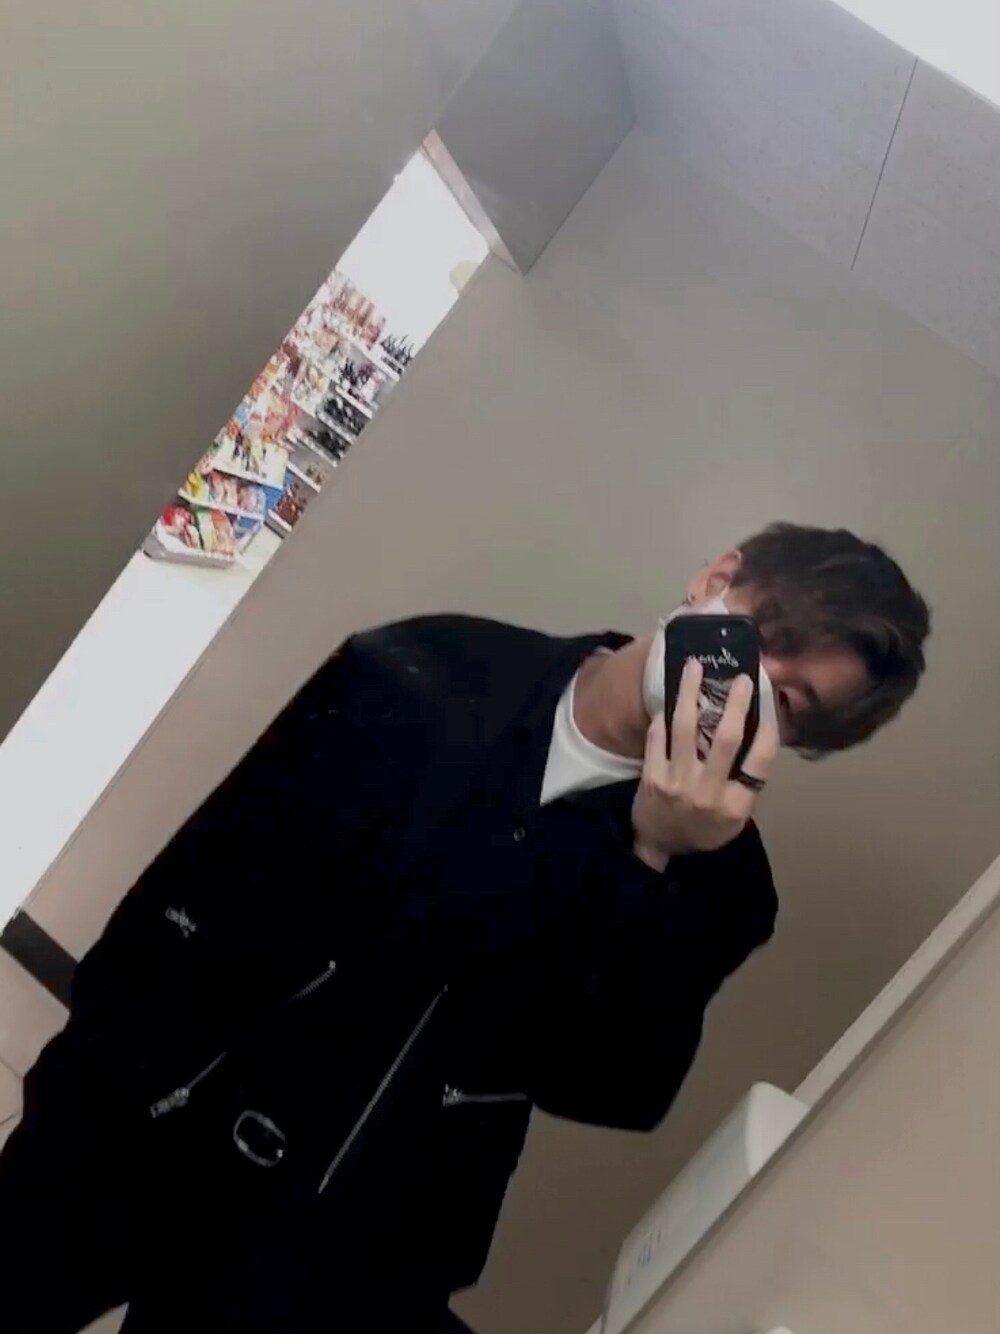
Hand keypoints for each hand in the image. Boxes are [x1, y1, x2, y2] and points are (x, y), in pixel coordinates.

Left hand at [632, 659, 778, 870]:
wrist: (659, 845)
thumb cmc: (705, 827)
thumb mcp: (736, 815)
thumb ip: (745, 780)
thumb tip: (757, 730)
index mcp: (737, 803)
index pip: (761, 758)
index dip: (769, 725)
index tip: (769, 699)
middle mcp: (709, 793)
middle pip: (727, 739)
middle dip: (736, 703)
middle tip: (741, 677)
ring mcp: (677, 783)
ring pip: (686, 729)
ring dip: (691, 693)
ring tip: (694, 667)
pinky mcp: (651, 777)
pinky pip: (658, 737)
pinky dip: (664, 716)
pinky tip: (669, 699)